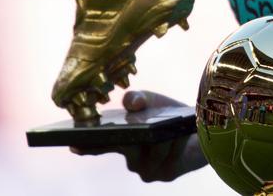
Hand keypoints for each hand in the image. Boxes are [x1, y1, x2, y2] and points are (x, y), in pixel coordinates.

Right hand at [69, 90, 206, 181]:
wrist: (199, 131)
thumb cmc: (168, 115)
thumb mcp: (151, 101)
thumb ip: (137, 98)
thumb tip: (131, 103)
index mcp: (122, 141)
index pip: (100, 145)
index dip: (86, 145)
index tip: (73, 143)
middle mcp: (131, 159)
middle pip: (124, 148)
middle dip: (125, 139)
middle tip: (126, 131)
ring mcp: (148, 169)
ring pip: (149, 152)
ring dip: (158, 138)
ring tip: (166, 127)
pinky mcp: (167, 174)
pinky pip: (169, 157)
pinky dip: (175, 143)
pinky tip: (180, 133)